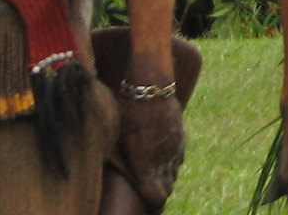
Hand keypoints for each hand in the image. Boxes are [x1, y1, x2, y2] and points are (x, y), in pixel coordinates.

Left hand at [114, 95, 184, 209]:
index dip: (153, 207)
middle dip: (158, 194)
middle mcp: (163, 160)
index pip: (157, 198)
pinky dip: (172, 164)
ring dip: (165, 179)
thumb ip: (116, 163)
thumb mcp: (112, 141)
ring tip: (154, 180)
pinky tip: (164, 161)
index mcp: (145, 167)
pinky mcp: (180, 135)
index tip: (147, 208)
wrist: (150, 85)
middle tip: (147, 196)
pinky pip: (179, 157)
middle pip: (167, 188)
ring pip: (174, 173)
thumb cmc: (125, 113)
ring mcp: (174, 147)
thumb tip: (106, 177)